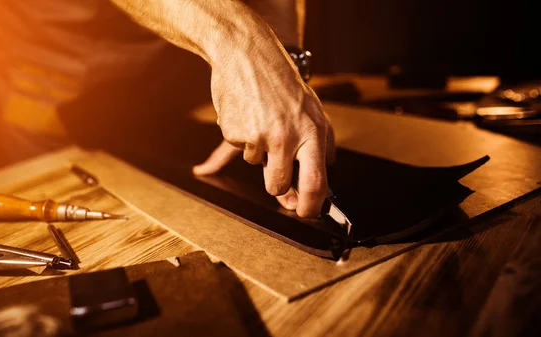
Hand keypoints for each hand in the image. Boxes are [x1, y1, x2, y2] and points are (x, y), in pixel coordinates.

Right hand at [193, 45, 334, 217]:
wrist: (247, 53)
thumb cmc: (282, 82)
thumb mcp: (314, 110)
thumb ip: (322, 145)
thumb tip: (326, 178)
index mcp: (312, 133)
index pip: (315, 182)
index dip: (311, 206)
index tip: (306, 213)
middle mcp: (286, 137)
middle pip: (277, 185)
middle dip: (276, 186)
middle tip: (275, 166)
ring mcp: (259, 136)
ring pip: (255, 163)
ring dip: (257, 149)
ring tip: (262, 118)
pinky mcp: (234, 132)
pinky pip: (238, 148)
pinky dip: (241, 134)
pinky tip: (247, 112)